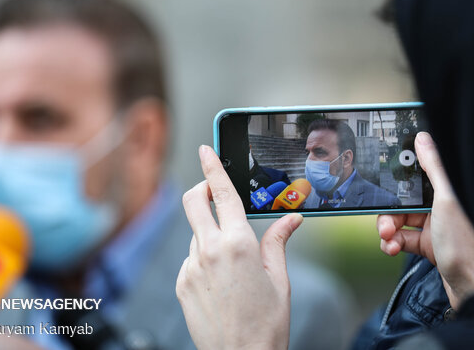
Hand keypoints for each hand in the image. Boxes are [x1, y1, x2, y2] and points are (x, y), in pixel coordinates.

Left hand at [176, 145, 302, 349]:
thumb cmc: (266, 323)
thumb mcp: (279, 278)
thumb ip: (278, 242)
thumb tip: (292, 218)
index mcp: (238, 244)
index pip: (222, 194)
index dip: (212, 167)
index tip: (206, 150)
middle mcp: (209, 251)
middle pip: (193, 202)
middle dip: (201, 190)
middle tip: (214, 194)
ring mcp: (190, 267)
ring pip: (196, 234)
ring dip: (210, 235)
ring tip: (233, 266)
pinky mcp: (181, 283)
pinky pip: (191, 259)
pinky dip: (204, 259)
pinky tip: (221, 282)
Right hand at [377, 132, 473, 308]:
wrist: (473, 287)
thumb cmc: (467, 245)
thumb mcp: (446, 201)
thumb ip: (434, 169)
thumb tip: (423, 139)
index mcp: (446, 194)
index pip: (414, 182)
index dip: (396, 185)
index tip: (382, 186)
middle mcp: (439, 208)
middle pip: (401, 204)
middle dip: (388, 214)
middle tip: (386, 225)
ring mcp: (433, 228)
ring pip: (398, 223)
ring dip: (388, 232)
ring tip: (389, 240)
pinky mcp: (428, 246)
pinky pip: (401, 239)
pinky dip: (392, 244)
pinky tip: (393, 249)